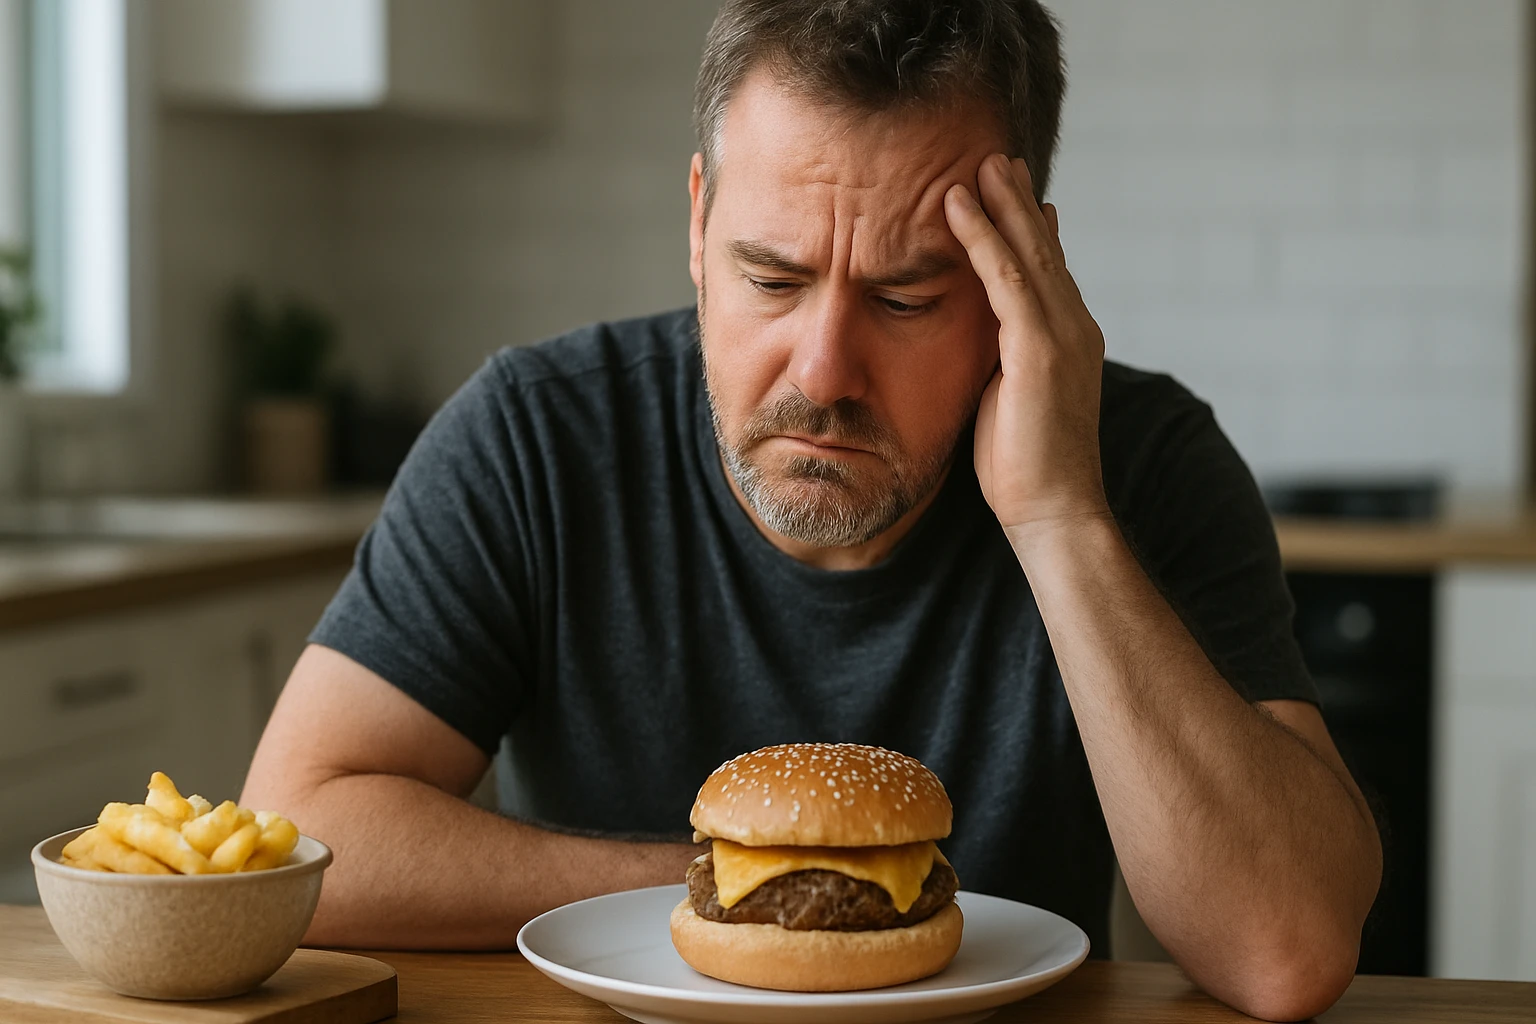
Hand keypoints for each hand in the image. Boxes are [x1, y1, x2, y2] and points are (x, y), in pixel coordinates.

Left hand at [944, 153, 1109, 536]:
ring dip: (1001, 203)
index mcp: (1067, 341)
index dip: (1030, 230)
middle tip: (997, 159)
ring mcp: (1063, 335)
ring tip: (978, 163)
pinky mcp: (1040, 348)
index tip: (1011, 194)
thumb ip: (1001, 360)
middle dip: (1018, 202)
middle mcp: (1074, 327)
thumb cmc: (1025, 468)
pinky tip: (957, 206)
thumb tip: (982, 342)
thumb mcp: (1009, 399)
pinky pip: (1005, 277)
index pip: (1046, 272)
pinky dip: (982, 237)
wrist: (1054, 512)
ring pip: (1028, 251)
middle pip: (1043, 248)